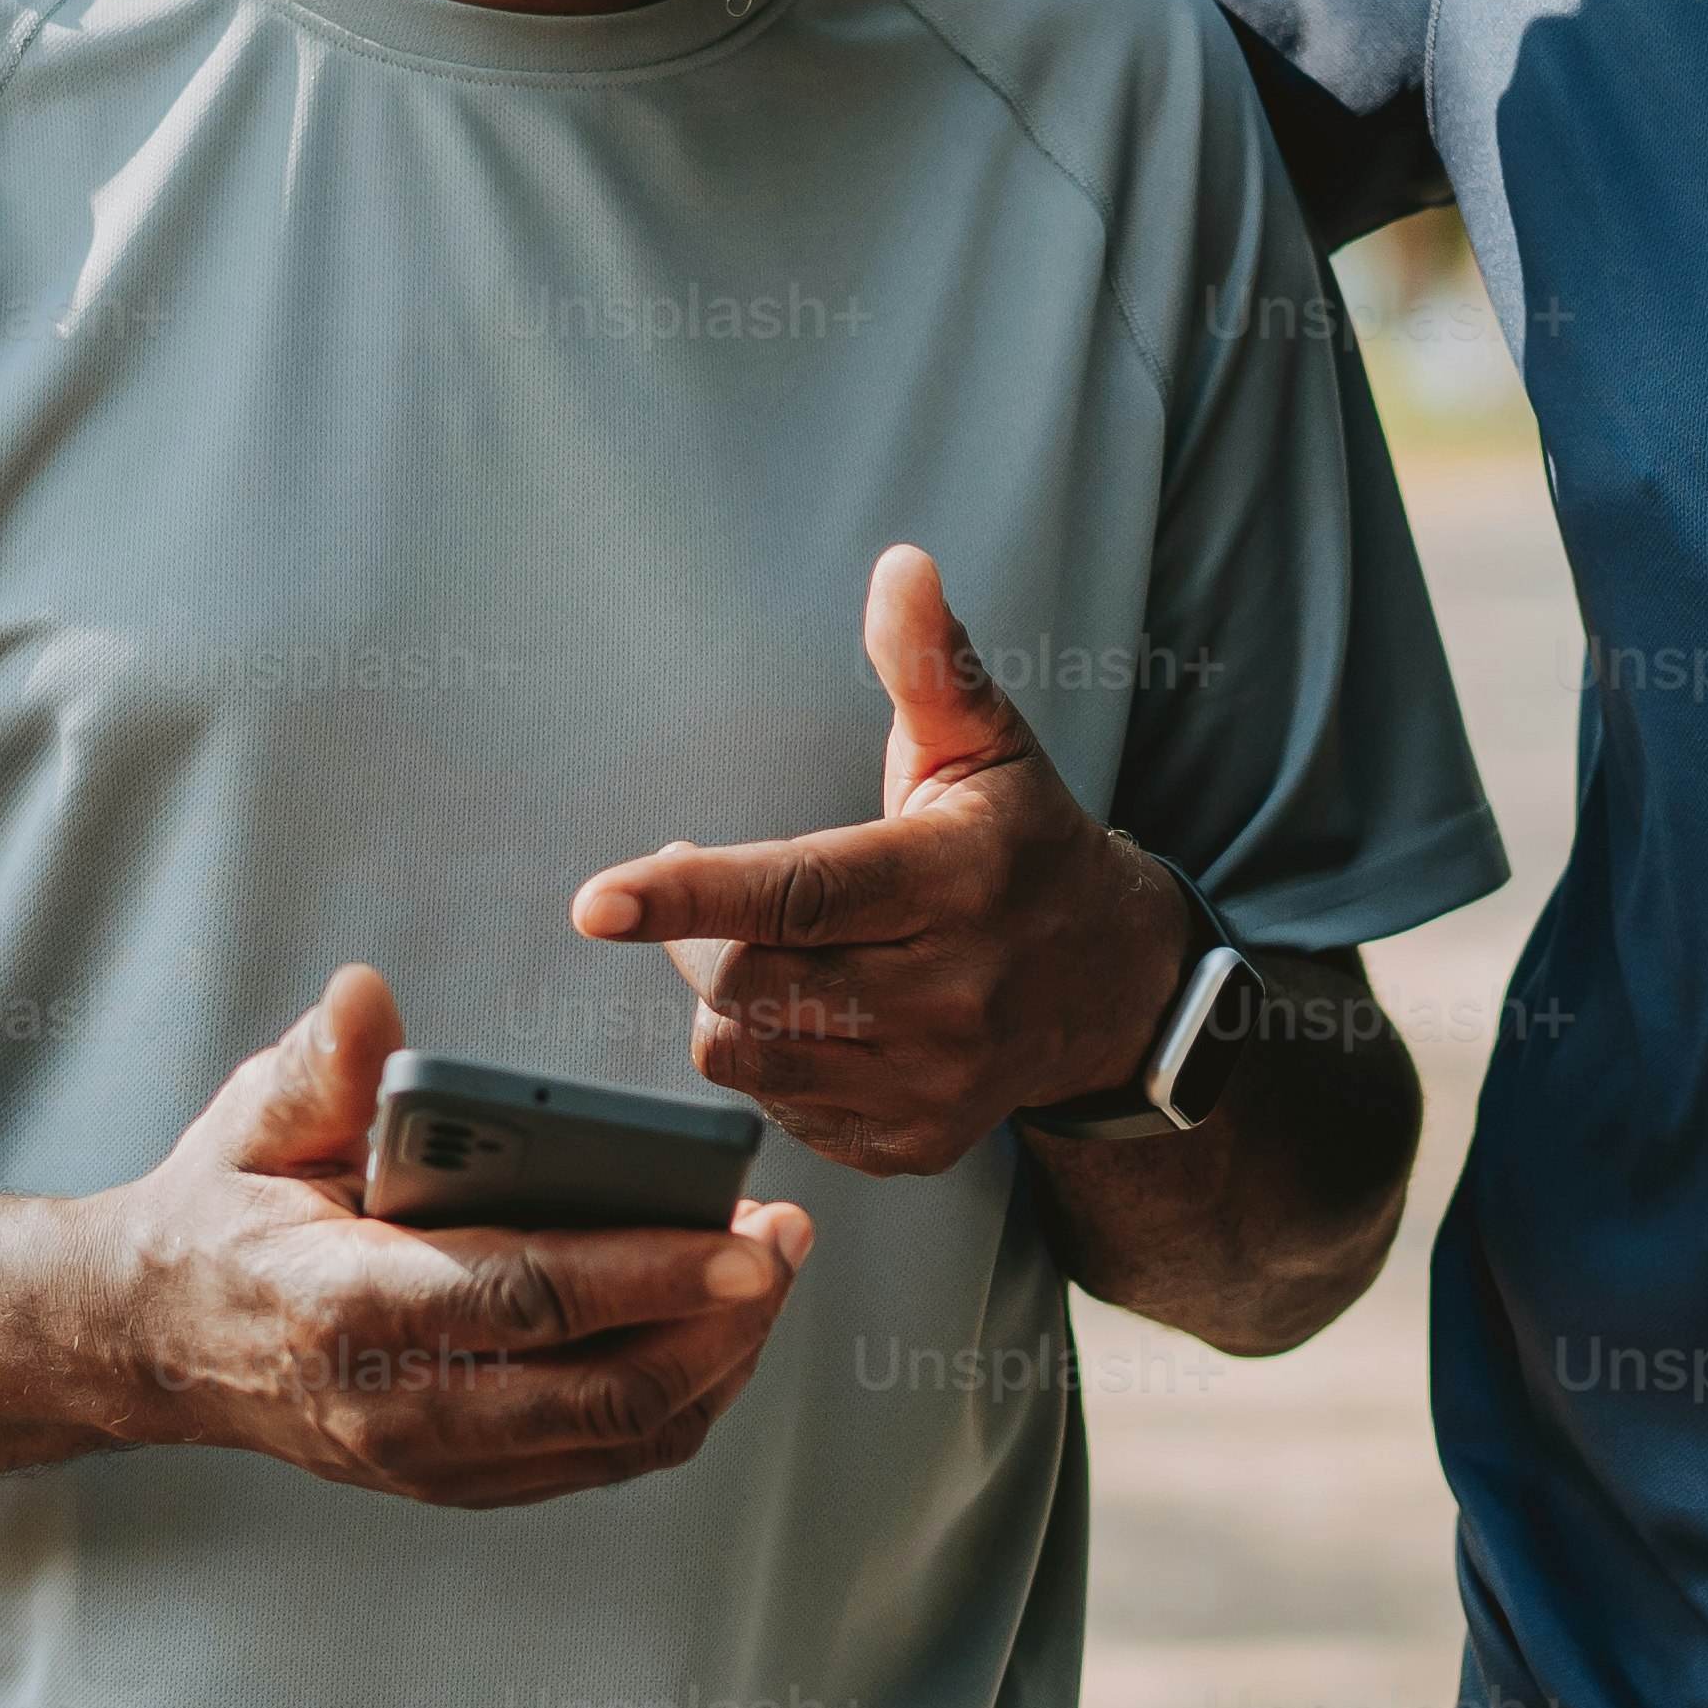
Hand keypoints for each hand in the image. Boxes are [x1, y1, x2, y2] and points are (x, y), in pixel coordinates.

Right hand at [106, 963, 816, 1507]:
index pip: (527, 1299)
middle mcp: (398, 1404)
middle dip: (720, 1322)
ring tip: (769, 1273)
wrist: (157, 1344)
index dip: (649, 1272)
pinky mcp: (461, 1481)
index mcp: (349, 1305)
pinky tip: (716, 1327)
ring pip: (619, 1437)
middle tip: (787, 1242)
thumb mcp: (251, 1121)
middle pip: (602, 1391)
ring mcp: (434, 1459)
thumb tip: (364, 1000)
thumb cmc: (225, 1210)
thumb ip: (318, 1067)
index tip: (750, 1239)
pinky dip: (678, 1399)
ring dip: (715, 1362)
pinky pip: (601, 1458)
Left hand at [571, 548, 1198, 1180]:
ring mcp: (932, 1081)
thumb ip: (927, 660)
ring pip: (746, 1054)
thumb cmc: (1022, 846)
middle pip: (747, 983)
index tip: (595, 904)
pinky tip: (826, 1017)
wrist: (1112, 987)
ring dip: (731, 1001)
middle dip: (706, 938)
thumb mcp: (984, 745)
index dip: (689, 895)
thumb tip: (900, 565)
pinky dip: (777, 1060)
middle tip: (725, 898)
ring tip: (779, 955)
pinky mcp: (912, 1143)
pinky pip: (780, 1109)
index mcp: (952, 881)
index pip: (798, 892)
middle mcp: (948, 993)